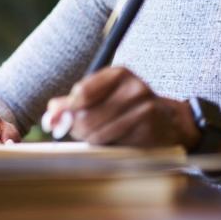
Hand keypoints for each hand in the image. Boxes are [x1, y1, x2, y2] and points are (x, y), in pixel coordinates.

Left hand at [43, 67, 199, 148]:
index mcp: (118, 73)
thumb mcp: (103, 96)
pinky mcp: (148, 129)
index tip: (55, 122)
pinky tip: (111, 142)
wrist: (170, 121)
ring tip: (95, 137)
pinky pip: (114, 143)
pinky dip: (106, 146)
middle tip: (76, 133)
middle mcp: (133, 87)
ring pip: (98, 132)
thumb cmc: (128, 108)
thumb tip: (50, 116)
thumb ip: (74, 104)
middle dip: (76, 128)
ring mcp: (143, 108)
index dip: (65, 110)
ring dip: (89, 140)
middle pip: (87, 115)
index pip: (82, 92)